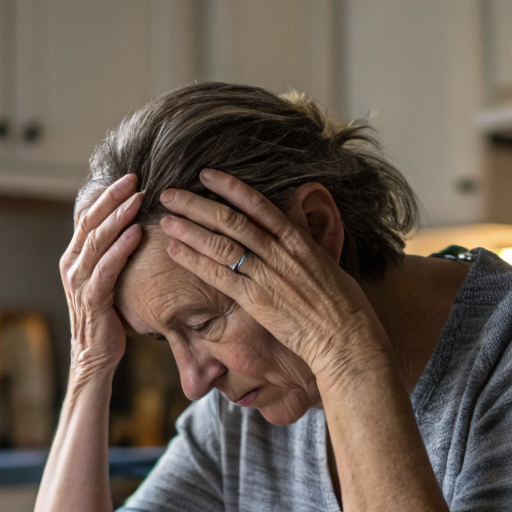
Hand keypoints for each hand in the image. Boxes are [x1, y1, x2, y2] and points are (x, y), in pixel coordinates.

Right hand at [61, 174, 142, 381]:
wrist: (93, 357)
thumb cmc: (106, 317)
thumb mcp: (105, 280)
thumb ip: (111, 255)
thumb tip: (132, 228)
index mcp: (73, 258)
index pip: (88, 217)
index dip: (107, 196)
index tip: (129, 178)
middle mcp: (72, 265)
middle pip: (91, 222)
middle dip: (113, 198)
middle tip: (135, 179)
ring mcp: (79, 282)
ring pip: (97, 240)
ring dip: (119, 217)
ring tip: (139, 198)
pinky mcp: (92, 298)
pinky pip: (107, 267)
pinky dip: (122, 248)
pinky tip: (137, 233)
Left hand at [158, 170, 390, 382]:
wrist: (346, 336)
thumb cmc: (342, 304)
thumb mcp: (326, 264)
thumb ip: (304, 247)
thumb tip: (294, 233)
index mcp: (297, 239)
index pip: (258, 204)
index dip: (229, 187)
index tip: (207, 175)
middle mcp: (279, 252)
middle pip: (231, 220)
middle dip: (197, 204)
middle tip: (170, 193)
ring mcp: (266, 275)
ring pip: (220, 243)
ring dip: (189, 228)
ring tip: (165, 217)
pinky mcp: (255, 299)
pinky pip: (219, 275)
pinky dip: (194, 260)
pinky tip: (175, 249)